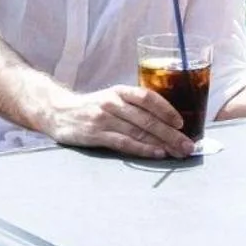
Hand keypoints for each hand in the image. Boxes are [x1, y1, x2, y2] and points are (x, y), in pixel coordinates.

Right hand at [46, 85, 194, 158]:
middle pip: (147, 118)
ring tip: (177, 152)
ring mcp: (104, 118)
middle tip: (187, 145)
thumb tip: (164, 121)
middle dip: (170, 133)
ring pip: (138, 131)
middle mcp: (113, 102)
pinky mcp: (96, 134)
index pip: (147, 97)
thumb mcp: (111, 99)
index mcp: (119, 91)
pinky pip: (124, 142)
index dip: (166, 110)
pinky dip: (142, 149)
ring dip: (161, 143)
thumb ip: (133, 107)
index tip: (181, 122)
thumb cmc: (92, 108)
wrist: (57, 112)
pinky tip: (156, 153)